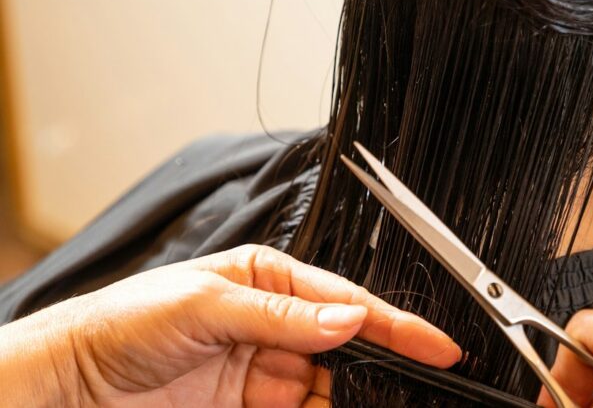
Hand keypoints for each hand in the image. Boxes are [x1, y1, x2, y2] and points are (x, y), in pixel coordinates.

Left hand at [0, 245, 460, 407]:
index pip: (344, 300)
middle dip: (384, 361)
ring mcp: (267, 368)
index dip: (394, 323)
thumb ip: (283, 315)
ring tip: (385, 397)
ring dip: (359, 392)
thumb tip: (348, 319)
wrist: (74, 382)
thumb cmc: (127, 320)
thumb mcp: (207, 303)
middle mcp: (275, 322)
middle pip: (348, 344)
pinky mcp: (255, 406)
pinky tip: (344, 407)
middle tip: (421, 380)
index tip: (435, 344)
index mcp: (269, 279)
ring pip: (335, 383)